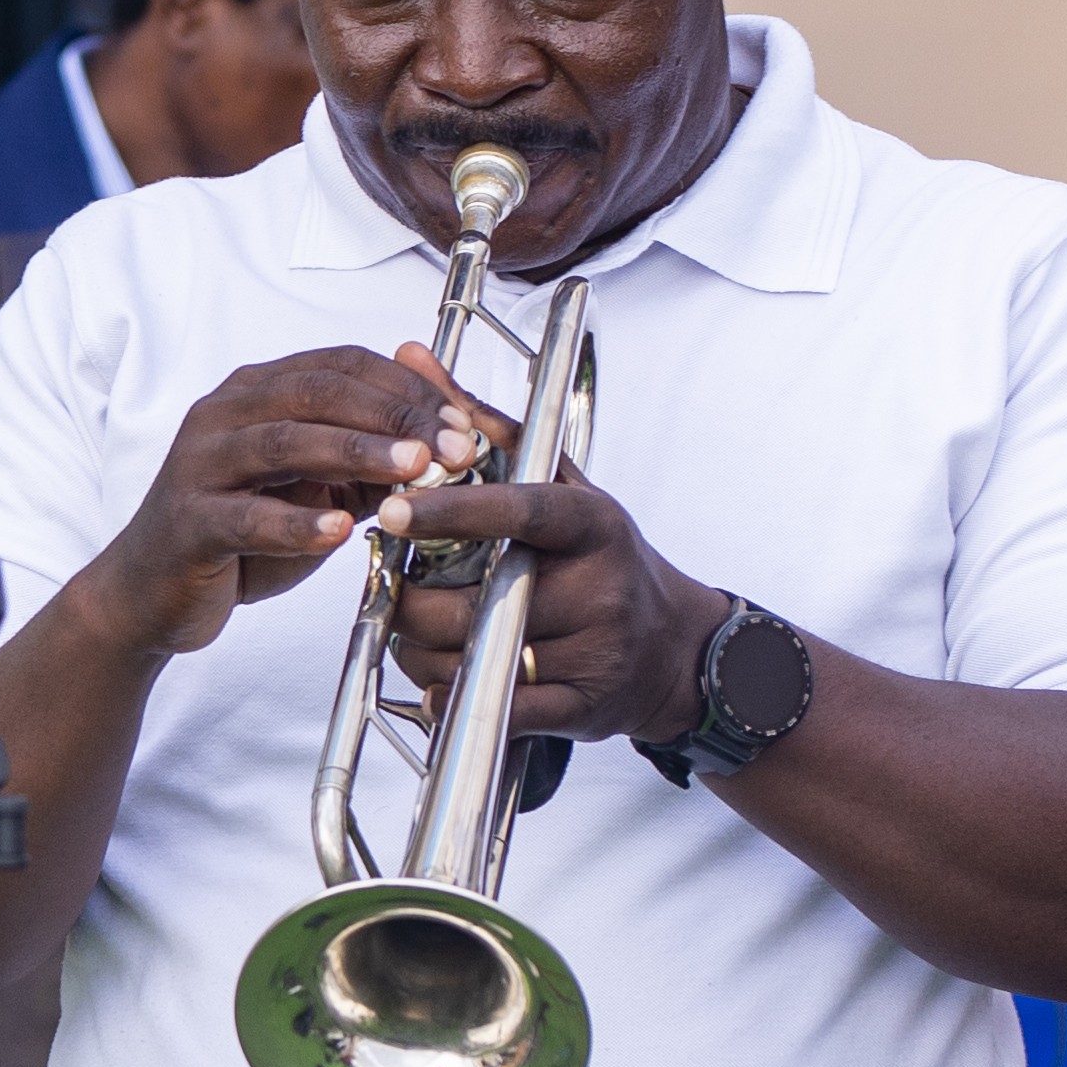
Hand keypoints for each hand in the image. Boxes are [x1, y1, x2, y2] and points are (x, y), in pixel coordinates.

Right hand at [66, 347, 478, 664]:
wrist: (151, 593)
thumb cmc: (241, 534)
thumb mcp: (319, 487)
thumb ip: (371, 456)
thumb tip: (449, 428)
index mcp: (255, 392)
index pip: (341, 365)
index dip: (409, 388)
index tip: (464, 423)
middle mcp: (223, 415)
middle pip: (317, 392)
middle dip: (395, 417)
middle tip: (453, 448)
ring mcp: (199, 466)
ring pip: (283, 442)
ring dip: (357, 454)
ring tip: (414, 474)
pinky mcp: (186, 523)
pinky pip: (245, 517)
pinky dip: (297, 523)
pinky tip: (340, 531)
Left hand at [356, 342, 727, 745]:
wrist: (674, 650)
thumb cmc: (598, 557)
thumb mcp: (560, 484)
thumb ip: (484, 424)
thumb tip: (411, 358)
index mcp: (591, 524)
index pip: (520, 511)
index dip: (452, 511)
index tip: (392, 507)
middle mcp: (599, 586)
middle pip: (471, 598)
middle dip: (411, 598)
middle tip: (393, 585)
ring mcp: (595, 650)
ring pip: (468, 655)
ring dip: (419, 649)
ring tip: (417, 628)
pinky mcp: (584, 707)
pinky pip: (494, 708)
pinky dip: (452, 698)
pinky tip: (442, 681)